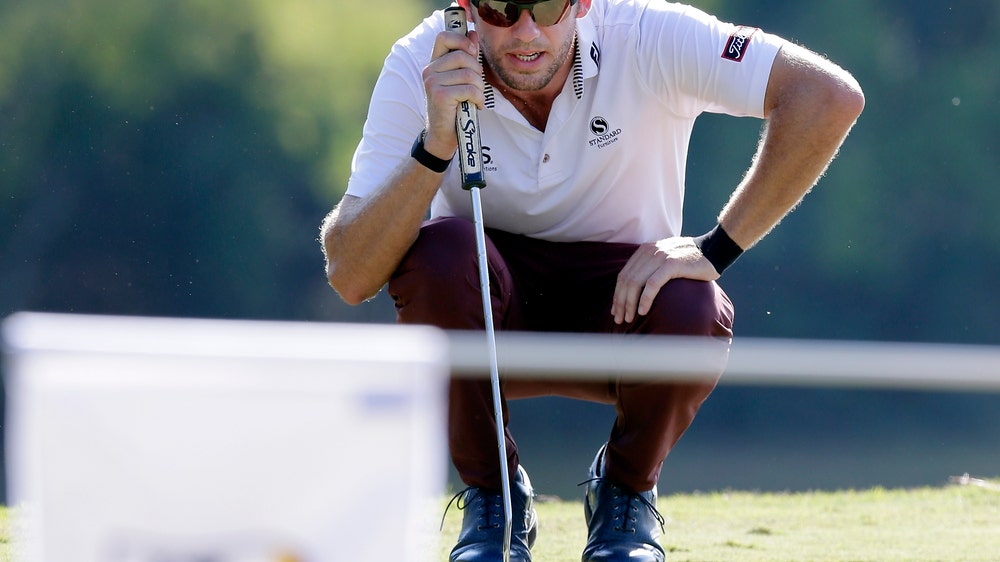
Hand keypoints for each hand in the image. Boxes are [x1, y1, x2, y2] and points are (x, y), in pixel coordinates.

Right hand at [422, 28, 483, 158]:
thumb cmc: (455, 108)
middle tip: (477, 87)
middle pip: (463, 56)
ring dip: (480, 88)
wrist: (444, 136)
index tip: (472, 52)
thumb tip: (473, 32)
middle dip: (477, 71)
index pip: (444, 36)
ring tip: (476, 98)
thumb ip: (466, 56)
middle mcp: (429, 71)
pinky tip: (476, 106)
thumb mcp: (460, 79)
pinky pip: (469, 89)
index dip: (461, 40)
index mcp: (434, 64)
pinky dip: (478, 99)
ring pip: (469, 74)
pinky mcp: (440, 95)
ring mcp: (433, 83)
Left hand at [611, 236, 719, 323]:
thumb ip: (651, 269)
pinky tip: (642, 311)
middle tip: (619, 319)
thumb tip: (637, 291)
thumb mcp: (665, 259)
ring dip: (630, 303)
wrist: (714, 249)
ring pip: (636, 283)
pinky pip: (653, 284)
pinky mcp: (672, 264)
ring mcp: (660, 257)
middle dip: (620, 302)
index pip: (623, 275)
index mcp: (644, 251)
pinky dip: (645, 299)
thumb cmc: (690, 260)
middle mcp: (649, 251)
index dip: (617, 294)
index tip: (615, 310)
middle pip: (626, 280)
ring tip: (629, 318)